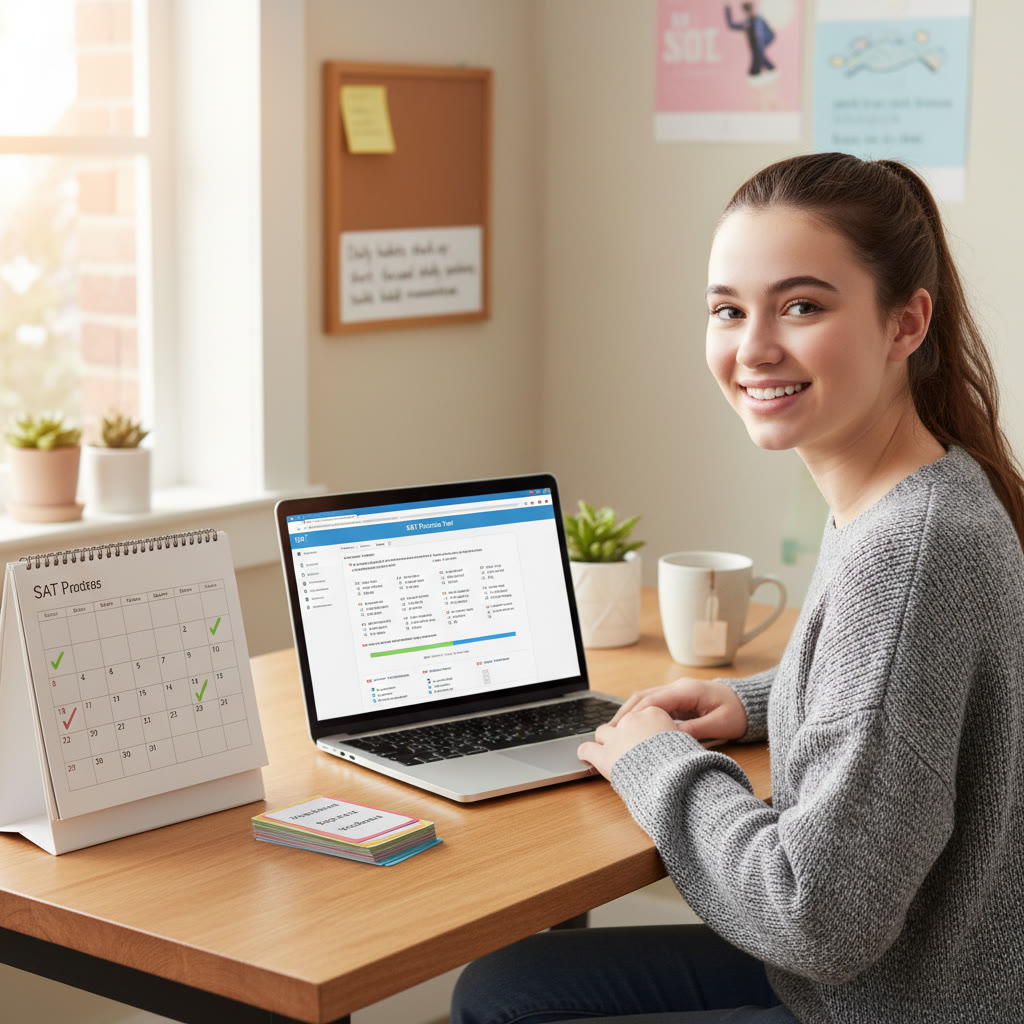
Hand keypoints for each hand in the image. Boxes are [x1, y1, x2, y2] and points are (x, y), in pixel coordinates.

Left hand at [578, 705, 678, 780]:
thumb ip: (676, 736)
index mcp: (653, 713)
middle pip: (622, 722)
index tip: (644, 738)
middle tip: (628, 748)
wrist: (674, 777)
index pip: (641, 715)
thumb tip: (679, 739)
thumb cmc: (684, 762)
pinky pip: (586, 749)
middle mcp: (632, 720)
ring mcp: (616, 736)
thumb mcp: (686, 742)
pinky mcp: (604, 754)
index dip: (641, 728)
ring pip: (602, 732)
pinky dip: (585, 753)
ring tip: (608, 751)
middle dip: (623, 734)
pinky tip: (586, 757)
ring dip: (605, 741)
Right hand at [610, 677, 747, 743]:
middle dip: (625, 713)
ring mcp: (676, 693)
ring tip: (614, 731)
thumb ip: (695, 729)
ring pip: (645, 699)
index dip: (636, 715)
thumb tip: (671, 737)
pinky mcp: (677, 700)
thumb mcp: (720, 724)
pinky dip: (640, 715)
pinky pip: (653, 705)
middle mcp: (677, 688)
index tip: (621, 730)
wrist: (748, 704)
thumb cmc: (737, 713)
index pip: (654, 700)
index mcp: (687, 690)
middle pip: (643, 697)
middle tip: (609, 731)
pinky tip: (631, 729)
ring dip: (629, 713)